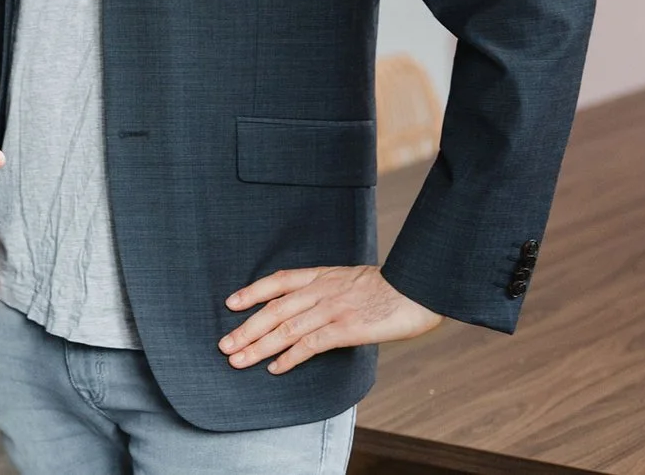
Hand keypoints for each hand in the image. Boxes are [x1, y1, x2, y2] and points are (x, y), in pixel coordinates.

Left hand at [219, 265, 440, 372]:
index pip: (278, 281)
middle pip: (274, 310)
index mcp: (323, 275)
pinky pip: (310, 345)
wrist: (420, 286)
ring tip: (238, 360)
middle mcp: (322, 290)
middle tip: (224, 345)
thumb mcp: (354, 278)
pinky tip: (275, 368)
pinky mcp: (346, 329)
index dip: (252, 292)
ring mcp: (333, 309)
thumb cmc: (393, 286)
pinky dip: (289, 358)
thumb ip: (332, 288)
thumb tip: (315, 303)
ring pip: (286, 330)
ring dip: (259, 347)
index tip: (231, 303)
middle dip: (246, 328)